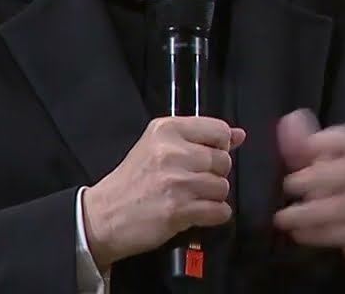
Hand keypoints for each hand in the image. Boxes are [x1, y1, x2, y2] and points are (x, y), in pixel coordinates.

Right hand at [82, 116, 245, 268]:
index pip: (219, 130)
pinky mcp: (179, 210)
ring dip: (212, 197)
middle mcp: (172, 151)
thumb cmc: (133, 180)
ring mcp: (176, 182)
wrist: (105, 214)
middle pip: (223, 161)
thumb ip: (198, 137)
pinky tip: (195, 212)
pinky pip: (219, 211)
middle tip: (192, 182)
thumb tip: (239, 135)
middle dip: (214, 174)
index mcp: (166, 129)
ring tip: (191, 198)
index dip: (219, 146)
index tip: (206, 156)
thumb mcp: (158, 146)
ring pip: (223, 187)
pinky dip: (213, 215)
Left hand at [273, 109, 344, 273]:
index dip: (325, 141)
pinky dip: (327, 237)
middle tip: (287, 187)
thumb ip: (306, 143)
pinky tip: (304, 236)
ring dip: (312, 214)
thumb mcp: (330, 161)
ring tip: (284, 220)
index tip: (301, 150)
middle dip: (313, 180)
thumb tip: (289, 120)